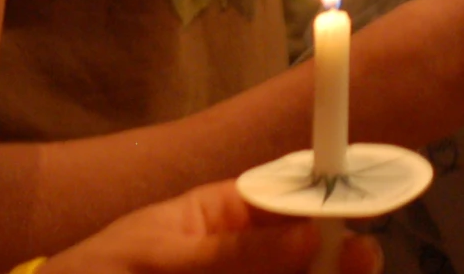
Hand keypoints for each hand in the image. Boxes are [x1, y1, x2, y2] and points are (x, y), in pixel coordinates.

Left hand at [43, 182, 378, 273]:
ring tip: (346, 266)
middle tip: (365, 258)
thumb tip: (309, 235)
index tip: (363, 206)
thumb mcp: (159, 257)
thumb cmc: (98, 272)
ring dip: (320, 271)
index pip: (287, 196)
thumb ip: (231, 251)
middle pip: (307, 249)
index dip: (327, 198)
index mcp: (223, 214)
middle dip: (338, 253)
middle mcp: (242, 253)